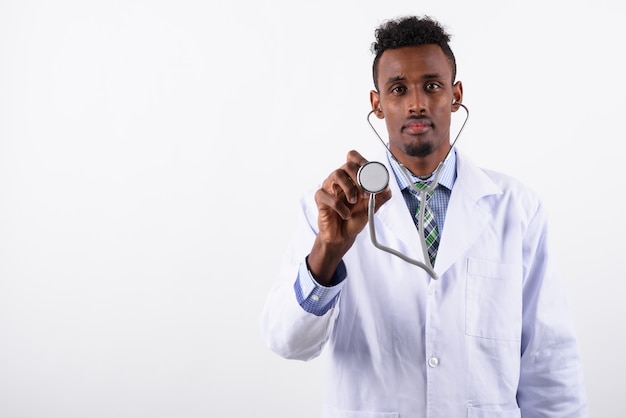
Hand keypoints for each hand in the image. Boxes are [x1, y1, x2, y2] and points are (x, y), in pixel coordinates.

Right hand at [308, 150, 391, 284]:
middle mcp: (340, 179)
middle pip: (348, 164)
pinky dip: (339, 206)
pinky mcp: (320, 198)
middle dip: (360, 178)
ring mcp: (329, 187)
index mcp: (352, 177)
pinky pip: (327, 195)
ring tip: (354, 202)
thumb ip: (380, 196)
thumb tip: (386, 187)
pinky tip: (345, 215)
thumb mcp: (372, 207)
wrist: (343, 236)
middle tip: (366, 194)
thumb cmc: (355, 218)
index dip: (363, 162)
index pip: (354, 157)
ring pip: (337, 174)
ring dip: (349, 188)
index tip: (373, 176)